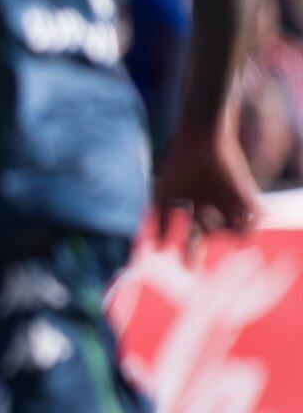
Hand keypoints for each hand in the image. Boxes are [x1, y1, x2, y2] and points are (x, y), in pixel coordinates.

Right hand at [154, 126, 260, 258]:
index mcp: (197, 208)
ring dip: (224, 233)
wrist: (200, 144)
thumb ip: (159, 222)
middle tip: (191, 269)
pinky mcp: (246, 195)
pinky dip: (250, 226)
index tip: (186, 269)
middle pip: (212, 237)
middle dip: (201, 253)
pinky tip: (237, 225)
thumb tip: (156, 249)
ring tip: (211, 223)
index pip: (194, 236)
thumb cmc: (179, 168)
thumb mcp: (162, 197)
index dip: (190, 252)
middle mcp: (215, 208)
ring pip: (235, 231)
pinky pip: (255, 218)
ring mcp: (232, 203)